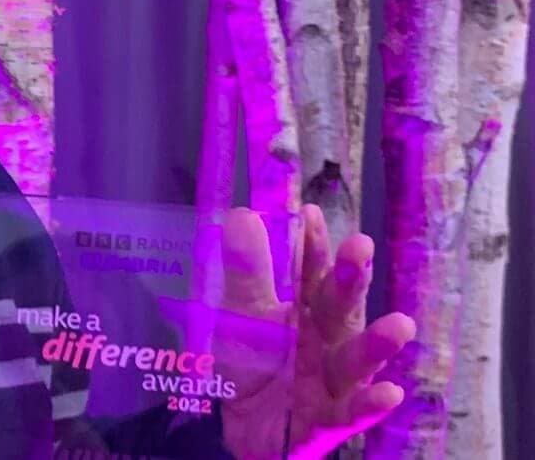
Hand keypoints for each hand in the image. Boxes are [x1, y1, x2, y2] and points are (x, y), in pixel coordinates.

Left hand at [217, 204, 415, 458]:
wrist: (246, 428)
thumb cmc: (254, 363)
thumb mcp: (241, 315)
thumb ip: (246, 272)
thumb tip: (244, 214)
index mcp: (306, 310)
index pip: (312, 273)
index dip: (314, 246)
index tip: (310, 214)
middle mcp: (327, 341)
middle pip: (339, 308)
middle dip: (350, 280)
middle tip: (361, 246)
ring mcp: (332, 381)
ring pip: (355, 360)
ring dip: (377, 344)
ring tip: (401, 325)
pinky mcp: (329, 421)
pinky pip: (350, 413)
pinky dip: (369, 405)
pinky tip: (389, 393)